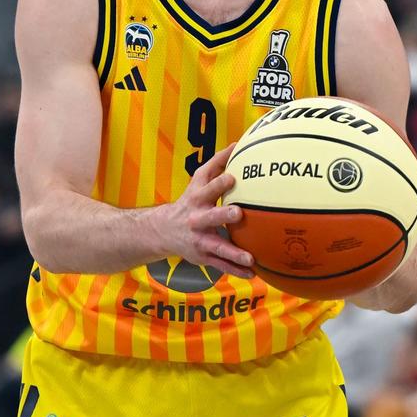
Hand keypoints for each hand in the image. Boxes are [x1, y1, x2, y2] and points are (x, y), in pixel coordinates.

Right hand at [148, 143, 252, 277]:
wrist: (163, 230)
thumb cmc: (190, 200)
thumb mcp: (198, 180)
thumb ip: (217, 163)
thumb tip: (237, 144)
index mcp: (197, 199)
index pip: (208, 188)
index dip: (219, 183)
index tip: (233, 177)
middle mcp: (197, 219)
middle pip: (210, 217)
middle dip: (223, 215)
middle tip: (239, 213)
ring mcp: (200, 240)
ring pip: (217, 247)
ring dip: (234, 253)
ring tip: (250, 258)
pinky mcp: (204, 256)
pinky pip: (221, 265)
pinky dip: (236, 270)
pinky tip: (252, 273)